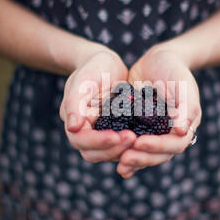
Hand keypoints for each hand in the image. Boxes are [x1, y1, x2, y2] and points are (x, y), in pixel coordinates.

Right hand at [59, 48, 135, 162]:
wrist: (108, 65)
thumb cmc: (95, 68)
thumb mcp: (84, 79)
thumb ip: (75, 102)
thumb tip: (73, 127)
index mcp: (74, 120)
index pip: (80, 139)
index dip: (98, 141)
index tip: (117, 136)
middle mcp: (85, 131)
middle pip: (92, 153)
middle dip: (112, 149)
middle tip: (133, 138)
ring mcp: (100, 134)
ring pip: (107, 154)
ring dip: (123, 151)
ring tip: (140, 140)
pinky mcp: (116, 133)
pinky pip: (121, 147)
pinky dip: (132, 148)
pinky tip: (146, 141)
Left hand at [116, 47, 201, 177]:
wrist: (156, 61)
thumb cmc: (173, 70)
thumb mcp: (182, 85)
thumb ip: (186, 108)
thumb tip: (182, 131)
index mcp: (185, 126)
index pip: (176, 144)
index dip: (158, 146)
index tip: (139, 142)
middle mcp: (171, 134)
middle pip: (161, 155)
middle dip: (143, 158)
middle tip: (125, 159)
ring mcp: (155, 134)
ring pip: (148, 155)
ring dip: (134, 161)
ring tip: (120, 165)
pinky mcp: (140, 131)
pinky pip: (135, 148)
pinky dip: (127, 155)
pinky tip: (116, 163)